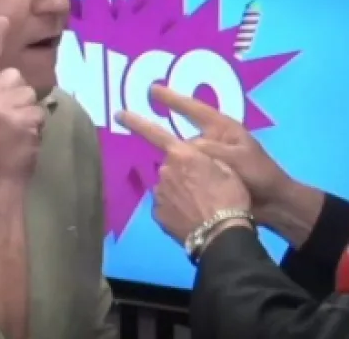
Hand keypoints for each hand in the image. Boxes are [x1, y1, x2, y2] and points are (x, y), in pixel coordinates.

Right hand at [0, 16, 44, 184]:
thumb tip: (13, 80)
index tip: (3, 18)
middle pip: (16, 76)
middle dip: (19, 95)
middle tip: (9, 121)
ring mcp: (4, 107)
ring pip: (31, 93)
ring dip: (30, 111)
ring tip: (16, 131)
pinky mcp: (23, 118)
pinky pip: (41, 111)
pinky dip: (38, 125)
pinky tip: (25, 138)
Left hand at [115, 109, 250, 242]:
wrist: (222, 234)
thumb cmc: (230, 197)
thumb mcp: (226, 168)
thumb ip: (204, 158)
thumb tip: (192, 159)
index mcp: (182, 155)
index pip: (155, 133)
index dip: (135, 122)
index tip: (118, 115)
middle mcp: (165, 171)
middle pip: (169, 165)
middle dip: (180, 172)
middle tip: (201, 186)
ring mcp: (159, 194)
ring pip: (167, 186)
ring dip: (178, 191)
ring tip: (198, 204)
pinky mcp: (158, 215)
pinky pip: (165, 205)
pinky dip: (174, 208)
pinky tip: (189, 216)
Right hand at [121, 85, 294, 217]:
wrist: (274, 204)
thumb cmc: (260, 175)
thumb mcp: (238, 159)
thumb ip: (212, 150)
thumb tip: (184, 146)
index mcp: (222, 129)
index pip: (193, 110)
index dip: (172, 99)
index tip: (152, 90)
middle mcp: (212, 142)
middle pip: (180, 138)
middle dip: (164, 142)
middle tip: (136, 133)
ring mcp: (209, 161)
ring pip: (181, 160)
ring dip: (171, 167)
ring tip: (163, 179)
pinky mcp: (208, 179)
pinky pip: (186, 176)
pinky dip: (177, 180)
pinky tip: (168, 188)